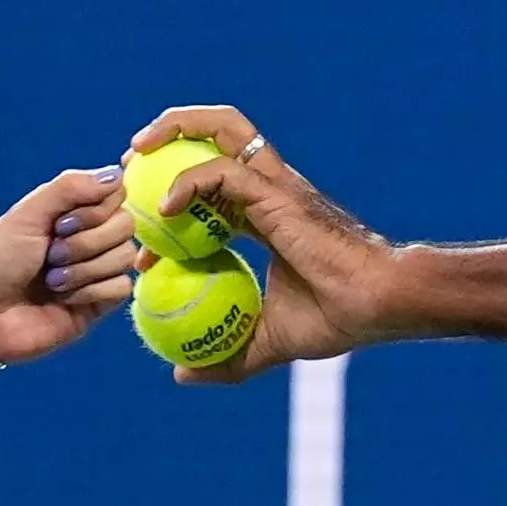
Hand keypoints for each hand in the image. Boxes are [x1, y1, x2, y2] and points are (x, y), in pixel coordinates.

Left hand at [0, 164, 138, 369]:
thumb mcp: (27, 215)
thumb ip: (69, 188)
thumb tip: (116, 173)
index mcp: (68, 213)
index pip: (115, 194)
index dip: (97, 207)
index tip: (61, 222)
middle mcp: (86, 239)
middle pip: (126, 224)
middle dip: (87, 240)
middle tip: (51, 254)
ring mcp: (94, 272)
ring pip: (126, 255)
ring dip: (85, 267)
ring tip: (52, 280)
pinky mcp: (98, 304)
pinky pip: (122, 288)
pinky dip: (91, 291)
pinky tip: (64, 299)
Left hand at [129, 105, 402, 383]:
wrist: (378, 306)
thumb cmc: (337, 318)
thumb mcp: (269, 343)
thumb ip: (227, 356)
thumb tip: (182, 375)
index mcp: (266, 213)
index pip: (212, 185)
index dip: (171, 199)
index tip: (140, 239)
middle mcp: (270, 188)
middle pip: (217, 133)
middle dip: (169, 134)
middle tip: (128, 164)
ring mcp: (275, 184)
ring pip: (221, 129)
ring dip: (173, 132)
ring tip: (134, 156)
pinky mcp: (278, 192)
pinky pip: (222, 173)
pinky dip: (188, 183)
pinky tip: (163, 213)